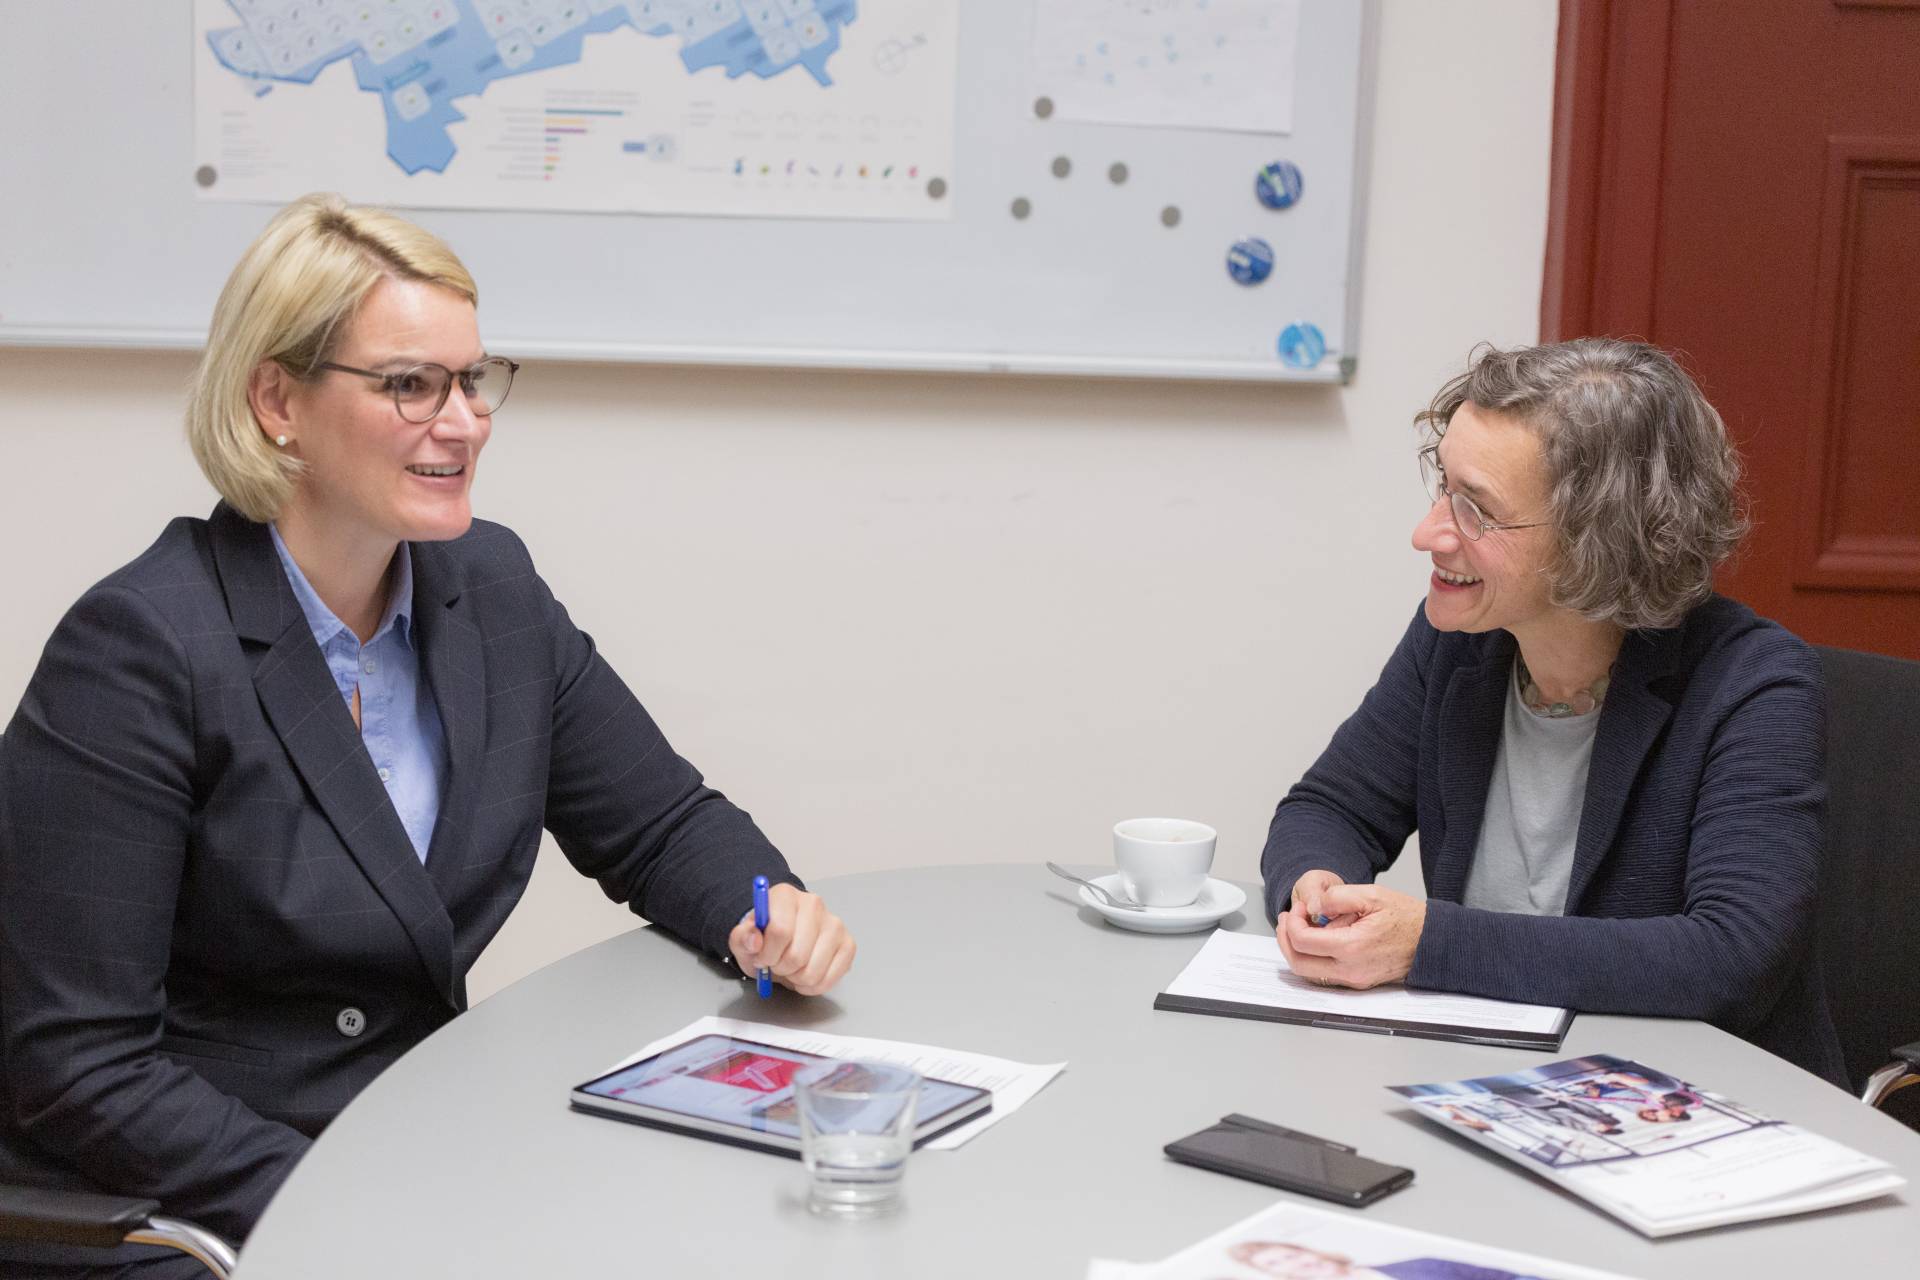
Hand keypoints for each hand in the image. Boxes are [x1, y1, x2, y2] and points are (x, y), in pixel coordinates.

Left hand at [728, 884, 855, 996]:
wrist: (781, 940)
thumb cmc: (763, 938)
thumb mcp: (743, 938)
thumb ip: (742, 937)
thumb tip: (755, 940)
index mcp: (786, 895)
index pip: (780, 931)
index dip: (767, 954)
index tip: (761, 959)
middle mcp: (814, 904)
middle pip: (797, 954)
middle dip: (781, 968)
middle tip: (776, 964)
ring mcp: (835, 924)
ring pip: (813, 971)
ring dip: (796, 979)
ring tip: (790, 968)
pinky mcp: (848, 944)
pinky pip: (830, 979)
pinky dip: (813, 986)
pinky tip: (805, 976)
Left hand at [1278, 882, 1425, 989]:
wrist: (1432, 942)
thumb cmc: (1406, 918)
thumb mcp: (1372, 895)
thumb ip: (1337, 897)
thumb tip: (1312, 905)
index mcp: (1352, 947)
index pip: (1302, 941)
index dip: (1293, 921)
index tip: (1301, 908)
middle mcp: (1350, 970)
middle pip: (1298, 963)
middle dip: (1285, 939)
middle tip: (1288, 920)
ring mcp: (1353, 980)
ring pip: (1308, 973)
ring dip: (1296, 950)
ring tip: (1298, 927)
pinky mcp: (1357, 983)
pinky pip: (1324, 975)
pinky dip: (1313, 957)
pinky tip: (1316, 939)